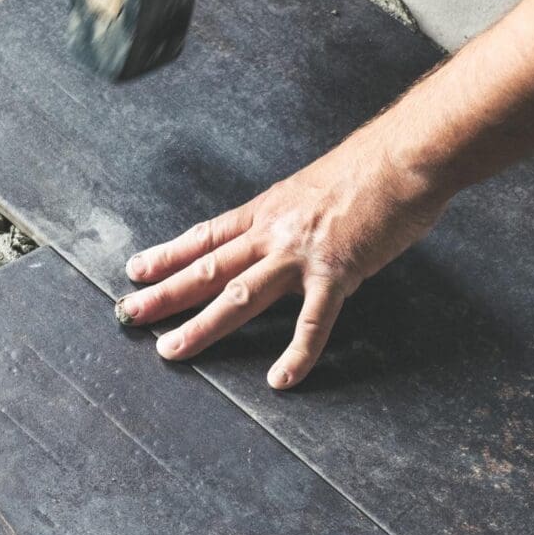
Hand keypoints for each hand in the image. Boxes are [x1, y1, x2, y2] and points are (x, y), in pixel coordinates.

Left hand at [116, 131, 444, 388]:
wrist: (406, 155)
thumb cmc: (367, 168)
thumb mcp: (310, 189)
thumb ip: (289, 217)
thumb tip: (278, 236)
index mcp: (266, 211)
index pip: (205, 236)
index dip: (168, 254)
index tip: (136, 271)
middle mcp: (273, 232)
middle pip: (207, 267)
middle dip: (164, 293)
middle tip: (127, 314)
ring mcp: (300, 254)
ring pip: (238, 295)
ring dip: (201, 325)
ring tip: (170, 350)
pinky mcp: (337, 272)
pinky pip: (312, 322)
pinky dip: (296, 354)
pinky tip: (280, 380)